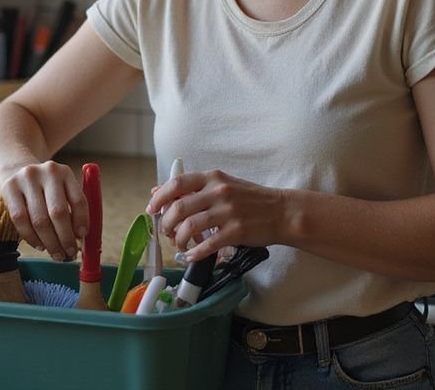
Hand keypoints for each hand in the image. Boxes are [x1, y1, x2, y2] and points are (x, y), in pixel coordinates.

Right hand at [0, 160, 86, 261]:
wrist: (17, 171)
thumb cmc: (46, 189)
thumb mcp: (62, 190)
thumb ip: (73, 210)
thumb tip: (79, 239)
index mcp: (65, 172)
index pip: (78, 200)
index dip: (81, 221)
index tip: (82, 237)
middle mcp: (47, 172)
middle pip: (58, 212)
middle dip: (65, 238)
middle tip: (69, 253)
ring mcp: (26, 179)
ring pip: (39, 219)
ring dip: (50, 242)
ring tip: (56, 254)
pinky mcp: (9, 188)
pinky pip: (20, 220)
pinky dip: (31, 237)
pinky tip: (40, 245)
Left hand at [145, 169, 285, 262]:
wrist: (282, 211)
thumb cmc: (250, 199)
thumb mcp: (222, 185)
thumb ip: (193, 188)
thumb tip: (158, 191)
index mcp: (212, 178)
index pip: (176, 183)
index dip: (159, 198)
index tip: (151, 210)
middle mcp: (218, 192)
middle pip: (179, 208)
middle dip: (166, 224)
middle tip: (167, 233)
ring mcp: (228, 211)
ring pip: (189, 227)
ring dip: (179, 240)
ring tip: (181, 246)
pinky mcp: (236, 231)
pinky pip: (207, 245)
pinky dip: (195, 253)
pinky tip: (192, 256)